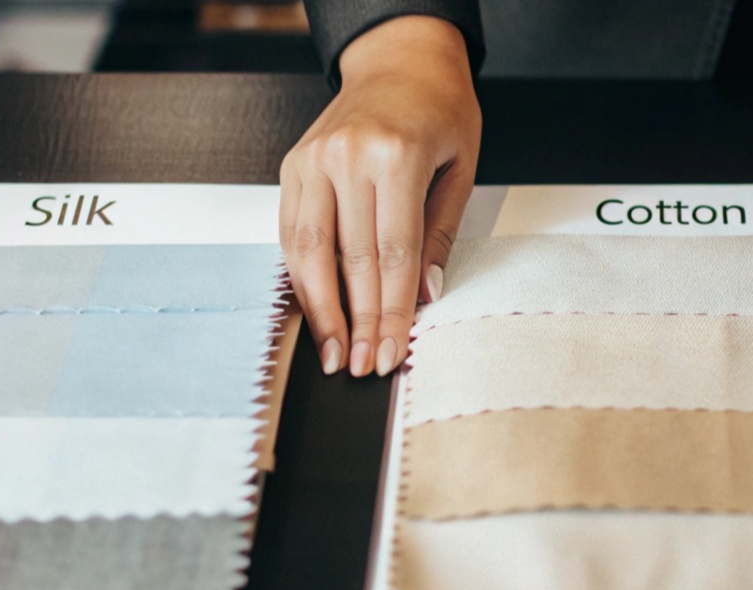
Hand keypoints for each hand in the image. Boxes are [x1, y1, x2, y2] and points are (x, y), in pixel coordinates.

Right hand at [280, 16, 479, 375]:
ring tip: (333, 352)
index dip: (390, 312)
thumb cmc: (439, 109)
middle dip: (358, 321)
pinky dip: (300, 274)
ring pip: (307, 250)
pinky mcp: (292, 164)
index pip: (393, 254)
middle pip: (350, 259)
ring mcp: (313, 159)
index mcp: (397, 154)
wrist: (401, 60)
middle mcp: (347, 156)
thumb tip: (423, 295)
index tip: (391, 351)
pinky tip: (314, 308)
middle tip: (363, 366)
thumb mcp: (462, 167)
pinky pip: (291, 230)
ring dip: (319, 308)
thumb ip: (440, 232)